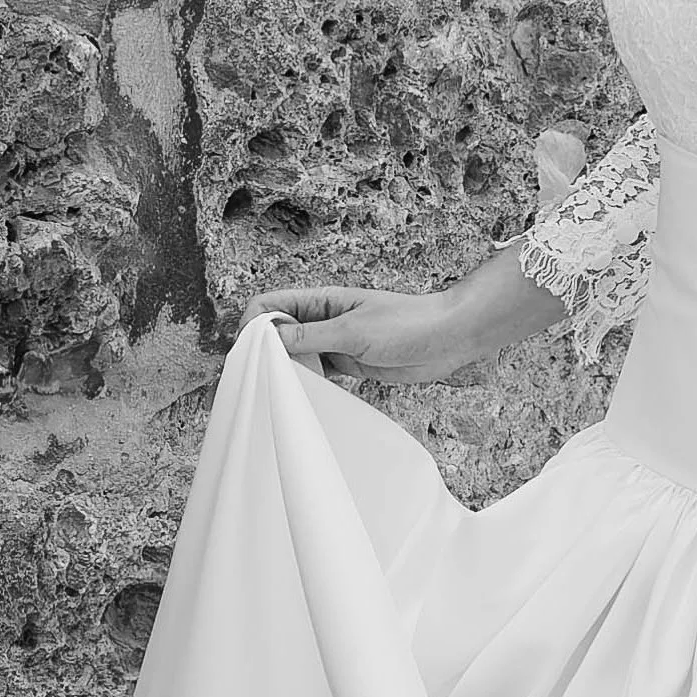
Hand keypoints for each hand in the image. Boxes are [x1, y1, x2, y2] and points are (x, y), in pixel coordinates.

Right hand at [236, 285, 464, 385]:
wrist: (446, 339)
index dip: (254, 325)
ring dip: (286, 370)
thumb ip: (310, 335)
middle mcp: (323, 319)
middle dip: (265, 352)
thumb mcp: (353, 330)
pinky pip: (318, 372)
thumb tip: (270, 337)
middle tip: (261, 379)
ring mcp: (335, 342)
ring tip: (282, 392)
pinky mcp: (348, 364)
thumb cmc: (407, 323)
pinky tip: (305, 397)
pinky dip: (308, 383)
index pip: (270, 304)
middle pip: (278, 332)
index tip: (250, 352)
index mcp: (320, 300)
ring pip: (296, 355)